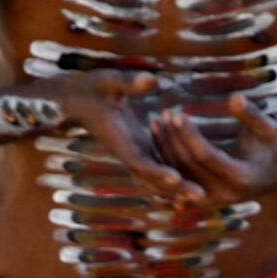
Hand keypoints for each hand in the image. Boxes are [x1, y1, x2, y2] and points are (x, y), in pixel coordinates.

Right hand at [39, 71, 201, 204]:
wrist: (75, 99)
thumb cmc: (90, 86)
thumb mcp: (108, 80)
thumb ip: (128, 82)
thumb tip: (151, 80)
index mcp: (116, 138)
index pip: (137, 160)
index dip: (156, 170)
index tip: (176, 178)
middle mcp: (123, 151)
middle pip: (149, 178)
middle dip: (174, 188)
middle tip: (202, 196)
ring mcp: (130, 153)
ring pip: (152, 179)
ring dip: (174, 189)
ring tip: (201, 197)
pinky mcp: (136, 150)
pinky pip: (153, 171)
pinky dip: (169, 181)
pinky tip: (189, 188)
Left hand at [150, 94, 276, 205]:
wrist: (274, 176)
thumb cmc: (269, 147)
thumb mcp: (267, 129)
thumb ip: (251, 114)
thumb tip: (236, 97)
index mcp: (241, 178)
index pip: (206, 155)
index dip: (189, 134)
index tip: (176, 113)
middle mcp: (225, 193)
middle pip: (189, 165)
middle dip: (174, 138)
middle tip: (164, 114)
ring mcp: (213, 199)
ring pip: (180, 174)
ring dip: (165, 149)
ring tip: (156, 123)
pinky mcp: (203, 200)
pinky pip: (179, 180)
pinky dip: (166, 162)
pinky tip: (158, 141)